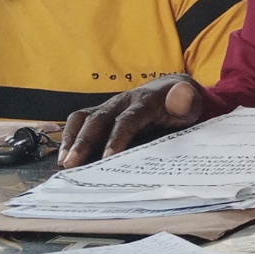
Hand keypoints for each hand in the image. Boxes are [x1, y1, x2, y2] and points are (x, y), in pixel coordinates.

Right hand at [59, 75, 203, 165]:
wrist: (172, 88)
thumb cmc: (181, 101)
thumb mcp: (190, 102)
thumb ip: (185, 101)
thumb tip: (181, 97)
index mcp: (144, 101)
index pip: (127, 120)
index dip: (116, 139)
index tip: (108, 158)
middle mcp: (121, 102)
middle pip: (98, 119)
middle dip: (83, 142)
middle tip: (71, 164)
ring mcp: (109, 107)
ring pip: (84, 118)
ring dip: (71, 139)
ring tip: (64, 162)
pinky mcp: (102, 113)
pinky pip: (81, 121)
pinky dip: (70, 137)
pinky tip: (65, 156)